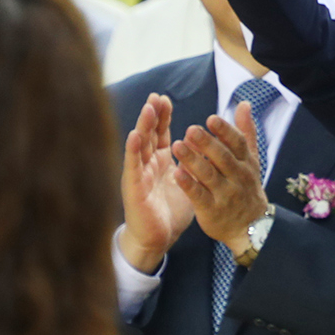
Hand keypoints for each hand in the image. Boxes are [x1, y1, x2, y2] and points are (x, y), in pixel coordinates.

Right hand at [116, 94, 192, 274]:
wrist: (158, 237)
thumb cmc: (170, 209)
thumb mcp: (186, 179)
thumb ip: (190, 161)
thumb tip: (202, 144)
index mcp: (160, 161)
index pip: (160, 133)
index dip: (162, 116)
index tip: (166, 99)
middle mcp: (147, 164)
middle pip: (148, 134)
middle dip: (152, 115)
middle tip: (156, 97)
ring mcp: (139, 175)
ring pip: (139, 146)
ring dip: (142, 126)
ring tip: (148, 109)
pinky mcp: (134, 189)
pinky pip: (133, 167)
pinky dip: (132, 150)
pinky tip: (134, 136)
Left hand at [169, 100, 270, 254]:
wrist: (250, 227)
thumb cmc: (246, 188)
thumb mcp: (251, 160)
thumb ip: (245, 132)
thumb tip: (244, 104)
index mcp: (246, 163)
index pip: (238, 144)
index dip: (225, 131)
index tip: (211, 119)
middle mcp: (237, 177)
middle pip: (223, 158)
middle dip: (207, 143)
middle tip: (190, 129)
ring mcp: (225, 194)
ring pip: (209, 175)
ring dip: (193, 160)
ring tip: (177, 146)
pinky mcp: (212, 210)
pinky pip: (199, 196)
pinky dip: (189, 185)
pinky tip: (176, 174)